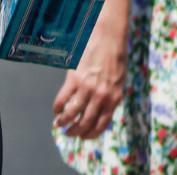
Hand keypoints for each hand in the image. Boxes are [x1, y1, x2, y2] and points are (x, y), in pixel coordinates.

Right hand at [52, 5, 128, 138]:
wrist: (108, 36)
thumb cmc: (115, 57)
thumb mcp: (119, 82)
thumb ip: (111, 98)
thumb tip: (100, 115)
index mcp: (114, 99)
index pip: (100, 126)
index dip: (90, 135)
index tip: (83, 137)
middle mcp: (100, 97)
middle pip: (85, 123)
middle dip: (75, 132)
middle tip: (69, 133)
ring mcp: (87, 88)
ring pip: (72, 114)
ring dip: (63, 122)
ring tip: (59, 124)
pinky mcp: (74, 79)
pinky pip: (62, 99)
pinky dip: (57, 108)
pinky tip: (56, 110)